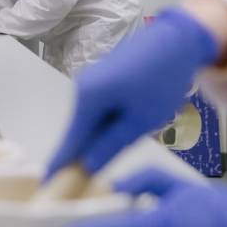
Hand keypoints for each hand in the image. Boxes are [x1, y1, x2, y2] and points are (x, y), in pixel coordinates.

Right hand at [46, 8, 219, 177]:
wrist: (177, 39)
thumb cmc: (162, 77)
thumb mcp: (141, 120)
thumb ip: (110, 145)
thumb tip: (86, 166)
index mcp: (88, 98)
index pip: (69, 142)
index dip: (60, 167)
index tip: (48, 187)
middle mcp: (82, 88)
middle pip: (79, 131)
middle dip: (87, 153)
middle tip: (101, 174)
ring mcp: (90, 81)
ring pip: (90, 120)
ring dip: (103, 135)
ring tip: (133, 134)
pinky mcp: (100, 78)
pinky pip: (98, 108)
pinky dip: (107, 121)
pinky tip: (131, 120)